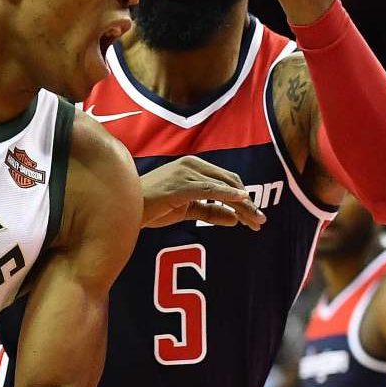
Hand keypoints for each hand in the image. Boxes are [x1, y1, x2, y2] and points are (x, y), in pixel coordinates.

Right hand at [141, 155, 265, 229]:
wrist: (126, 209)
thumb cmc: (152, 208)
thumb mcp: (187, 210)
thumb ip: (210, 211)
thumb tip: (235, 218)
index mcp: (192, 167)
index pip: (226, 180)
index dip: (243, 197)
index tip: (254, 215)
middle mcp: (191, 165)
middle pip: (230, 181)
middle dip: (247, 202)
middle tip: (259, 221)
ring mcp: (186, 173)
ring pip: (224, 187)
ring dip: (243, 204)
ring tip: (255, 220)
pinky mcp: (181, 185)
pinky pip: (210, 190)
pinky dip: (228, 195)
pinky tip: (242, 202)